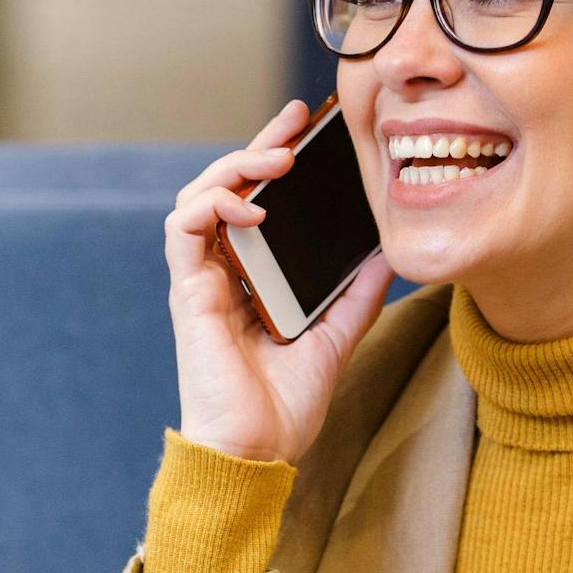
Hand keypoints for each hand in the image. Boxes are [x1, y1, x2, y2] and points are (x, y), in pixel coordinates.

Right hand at [163, 99, 391, 465]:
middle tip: (296, 120)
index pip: (258, 204)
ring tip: (276, 159)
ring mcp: (202, 281)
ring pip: (198, 197)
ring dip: (234, 167)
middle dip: (259, 145)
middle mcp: (223, 274)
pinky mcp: (189, 293)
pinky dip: (214, 204)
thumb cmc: (285, 409)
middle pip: (227, 189)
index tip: (312, 132)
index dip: (277, 161)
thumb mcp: (336, 338)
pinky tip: (252, 205)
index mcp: (253, 280)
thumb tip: (388, 251)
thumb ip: (356, 294)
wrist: (256, 452)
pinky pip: (184, 228)